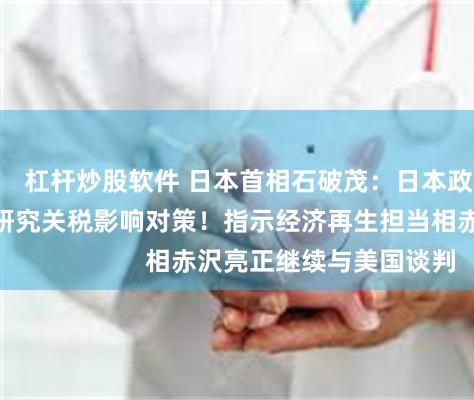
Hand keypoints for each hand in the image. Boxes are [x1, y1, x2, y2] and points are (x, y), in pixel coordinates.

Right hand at [126, 136, 283, 306]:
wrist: (200, 184)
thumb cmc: (223, 160)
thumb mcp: (224, 146)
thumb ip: (227, 153)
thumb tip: (230, 167)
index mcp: (188, 187)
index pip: (208, 205)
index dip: (233, 220)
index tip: (262, 233)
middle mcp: (185, 225)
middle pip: (211, 249)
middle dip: (248, 264)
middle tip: (283, 272)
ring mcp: (194, 252)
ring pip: (215, 278)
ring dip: (247, 293)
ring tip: (279, 302)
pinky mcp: (207, 271)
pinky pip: (221, 294)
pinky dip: (244, 306)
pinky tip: (269, 312)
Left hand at [213, 255, 473, 352]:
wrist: (435, 277)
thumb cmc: (431, 278)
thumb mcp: (422, 278)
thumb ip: (398, 283)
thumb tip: (371, 293)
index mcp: (359, 324)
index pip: (315, 332)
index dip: (283, 334)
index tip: (251, 335)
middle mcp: (339, 322)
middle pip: (292, 330)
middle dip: (255, 331)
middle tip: (221, 332)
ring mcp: (330, 311)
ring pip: (287, 319)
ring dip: (254, 319)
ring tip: (219, 324)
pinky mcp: (325, 296)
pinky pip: (292, 303)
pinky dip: (267, 300)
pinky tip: (241, 293)